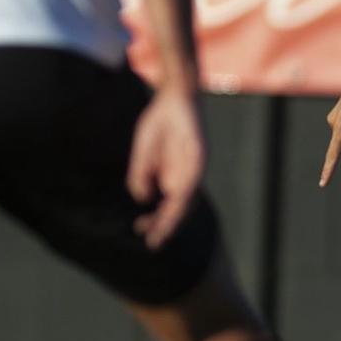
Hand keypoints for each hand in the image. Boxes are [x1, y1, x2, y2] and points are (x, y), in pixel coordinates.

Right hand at [127, 86, 206, 247]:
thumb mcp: (144, 155)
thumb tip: (144, 198)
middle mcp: (185, 177)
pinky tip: (171, 206)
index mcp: (172, 178)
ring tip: (161, 233)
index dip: (156, 221)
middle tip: (153, 243)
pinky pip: (192, 179)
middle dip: (165, 227)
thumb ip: (142, 177)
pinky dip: (182, 195)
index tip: (141, 231)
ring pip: (186, 200)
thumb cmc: (158, 125)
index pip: (167, 207)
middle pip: (178, 209)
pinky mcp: (199, 157)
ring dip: (174, 218)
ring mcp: (194, 169)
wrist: (174, 96)